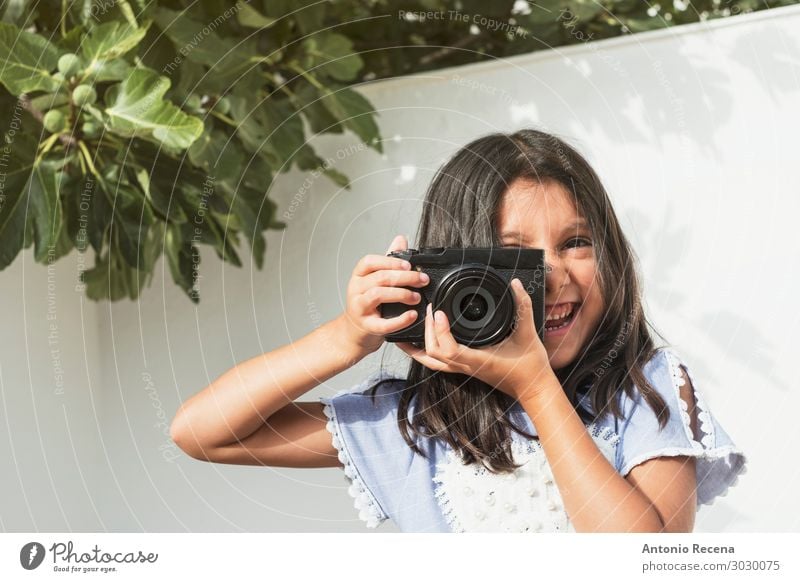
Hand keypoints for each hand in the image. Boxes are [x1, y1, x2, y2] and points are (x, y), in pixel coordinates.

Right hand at [336, 234, 429, 358]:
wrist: (355, 329)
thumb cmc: (368, 302)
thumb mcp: (376, 279)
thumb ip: (389, 260)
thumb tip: (401, 239)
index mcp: (359, 275)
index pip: (369, 262)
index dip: (390, 262)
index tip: (408, 265)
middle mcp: (356, 289)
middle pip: (380, 278)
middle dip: (405, 277)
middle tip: (422, 280)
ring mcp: (359, 307)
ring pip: (378, 295)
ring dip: (401, 294)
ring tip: (416, 297)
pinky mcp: (366, 325)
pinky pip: (383, 323)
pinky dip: (400, 320)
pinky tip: (411, 315)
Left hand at [396, 278, 554, 401]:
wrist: (533, 389)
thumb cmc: (530, 366)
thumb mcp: (528, 334)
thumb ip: (522, 307)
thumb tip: (516, 284)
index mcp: (479, 360)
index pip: (450, 350)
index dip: (440, 332)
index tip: (439, 312)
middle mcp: (467, 366)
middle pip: (434, 354)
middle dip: (427, 331)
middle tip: (430, 309)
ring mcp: (464, 369)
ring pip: (431, 362)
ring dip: (417, 346)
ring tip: (405, 330)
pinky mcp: (465, 369)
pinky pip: (438, 363)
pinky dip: (424, 353)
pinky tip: (418, 343)